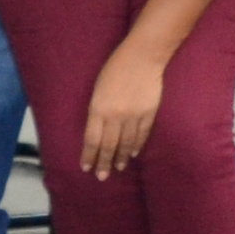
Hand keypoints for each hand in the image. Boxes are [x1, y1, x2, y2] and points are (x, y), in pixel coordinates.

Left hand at [80, 47, 169, 173]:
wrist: (142, 57)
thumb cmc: (115, 68)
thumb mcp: (98, 88)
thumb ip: (97, 110)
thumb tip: (97, 131)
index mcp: (98, 108)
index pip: (92, 139)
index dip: (89, 155)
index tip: (86, 167)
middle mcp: (115, 116)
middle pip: (108, 145)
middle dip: (104, 163)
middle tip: (101, 176)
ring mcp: (133, 116)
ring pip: (126, 143)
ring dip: (121, 157)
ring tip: (118, 168)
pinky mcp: (148, 113)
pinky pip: (141, 135)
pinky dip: (136, 146)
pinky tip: (133, 153)